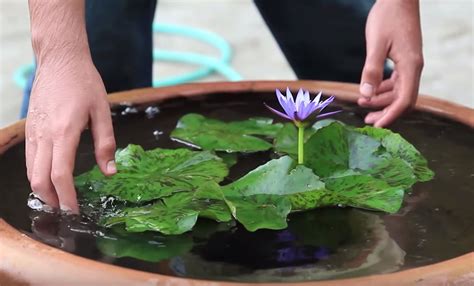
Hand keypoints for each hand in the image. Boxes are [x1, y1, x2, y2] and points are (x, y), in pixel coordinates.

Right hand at [26, 58, 115, 212]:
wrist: (60, 60)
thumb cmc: (84, 83)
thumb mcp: (103, 111)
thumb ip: (106, 143)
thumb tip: (110, 172)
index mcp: (64, 132)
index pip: (60, 175)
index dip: (67, 198)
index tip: (75, 212)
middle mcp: (44, 136)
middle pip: (39, 180)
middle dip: (52, 201)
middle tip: (67, 213)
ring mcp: (33, 133)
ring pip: (31, 172)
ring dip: (43, 191)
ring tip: (60, 201)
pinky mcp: (30, 129)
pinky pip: (30, 160)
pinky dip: (38, 176)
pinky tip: (50, 180)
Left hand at [358, 0, 422, 126]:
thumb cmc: (387, 17)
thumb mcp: (376, 44)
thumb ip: (371, 70)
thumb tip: (366, 94)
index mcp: (410, 66)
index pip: (405, 100)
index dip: (391, 116)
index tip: (378, 126)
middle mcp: (413, 68)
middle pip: (402, 100)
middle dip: (385, 111)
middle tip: (366, 119)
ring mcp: (410, 65)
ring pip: (398, 92)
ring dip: (382, 101)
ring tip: (362, 104)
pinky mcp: (404, 60)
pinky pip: (396, 82)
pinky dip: (383, 89)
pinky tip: (370, 92)